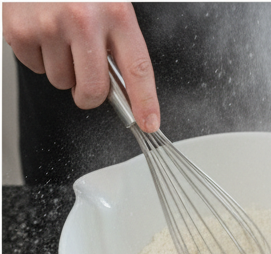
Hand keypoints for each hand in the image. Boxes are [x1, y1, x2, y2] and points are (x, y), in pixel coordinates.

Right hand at [2, 2, 158, 130]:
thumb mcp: (107, 2)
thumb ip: (117, 41)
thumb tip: (125, 90)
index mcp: (115, 11)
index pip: (137, 69)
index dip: (145, 102)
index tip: (148, 123)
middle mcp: (83, 18)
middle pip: (94, 89)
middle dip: (90, 94)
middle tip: (86, 80)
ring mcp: (49, 24)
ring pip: (61, 81)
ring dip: (61, 68)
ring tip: (58, 35)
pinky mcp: (20, 29)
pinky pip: (34, 68)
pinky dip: (37, 55)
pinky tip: (39, 30)